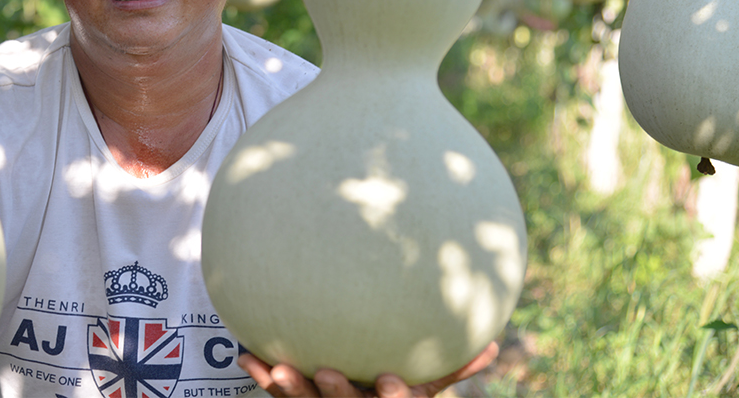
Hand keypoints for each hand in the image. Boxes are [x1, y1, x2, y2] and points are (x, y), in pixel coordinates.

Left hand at [238, 341, 498, 397]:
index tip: (387, 378)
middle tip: (324, 371)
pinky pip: (282, 396)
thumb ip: (453, 368)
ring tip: (276, 368)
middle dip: (336, 395)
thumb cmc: (393, 393)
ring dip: (291, 390)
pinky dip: (264, 378)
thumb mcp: (426, 387)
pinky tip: (246, 356)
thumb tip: (492, 346)